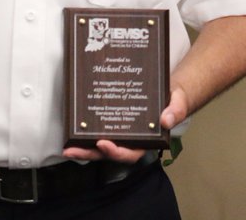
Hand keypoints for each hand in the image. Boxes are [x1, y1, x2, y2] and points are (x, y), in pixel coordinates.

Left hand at [63, 86, 188, 162]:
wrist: (170, 92)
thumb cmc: (174, 101)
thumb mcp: (178, 104)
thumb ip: (175, 112)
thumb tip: (166, 120)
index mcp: (146, 141)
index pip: (130, 153)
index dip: (116, 152)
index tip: (103, 144)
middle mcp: (131, 140)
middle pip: (108, 152)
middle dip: (89, 154)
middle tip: (72, 151)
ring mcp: (121, 133)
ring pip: (100, 144)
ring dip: (83, 147)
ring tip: (67, 146)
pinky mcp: (114, 122)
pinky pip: (99, 129)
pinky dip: (86, 130)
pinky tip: (74, 127)